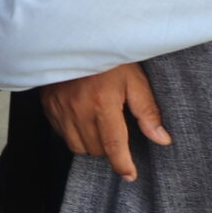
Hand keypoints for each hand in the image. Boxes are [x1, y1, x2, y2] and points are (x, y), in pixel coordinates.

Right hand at [39, 62, 170, 181]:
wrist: (73, 37)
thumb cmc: (108, 57)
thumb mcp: (134, 79)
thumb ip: (147, 111)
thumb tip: (162, 139)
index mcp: (102, 103)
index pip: (114, 144)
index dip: (123, 164)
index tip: (130, 175)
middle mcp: (78, 109)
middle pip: (96, 149)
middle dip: (109, 150)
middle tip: (118, 135)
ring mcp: (60, 108)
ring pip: (77, 146)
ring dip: (91, 145)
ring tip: (100, 130)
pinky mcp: (49, 106)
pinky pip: (61, 134)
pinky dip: (74, 134)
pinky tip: (83, 121)